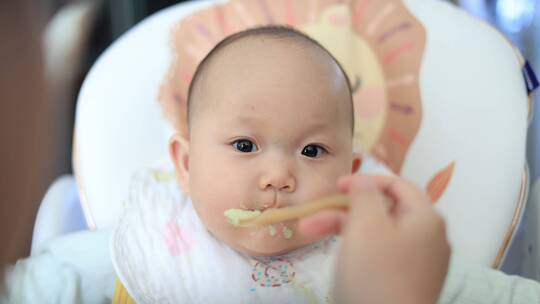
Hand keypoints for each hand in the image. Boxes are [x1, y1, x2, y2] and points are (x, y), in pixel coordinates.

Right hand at [299, 175, 449, 303]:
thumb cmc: (377, 274)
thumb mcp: (366, 224)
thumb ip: (366, 195)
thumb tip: (367, 184)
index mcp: (426, 218)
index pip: (398, 184)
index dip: (366, 180)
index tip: (337, 185)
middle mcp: (429, 237)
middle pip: (385, 210)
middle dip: (346, 208)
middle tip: (316, 213)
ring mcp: (420, 262)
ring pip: (379, 233)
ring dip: (345, 228)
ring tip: (311, 232)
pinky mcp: (408, 282)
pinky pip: (383, 254)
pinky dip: (359, 248)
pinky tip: (339, 254)